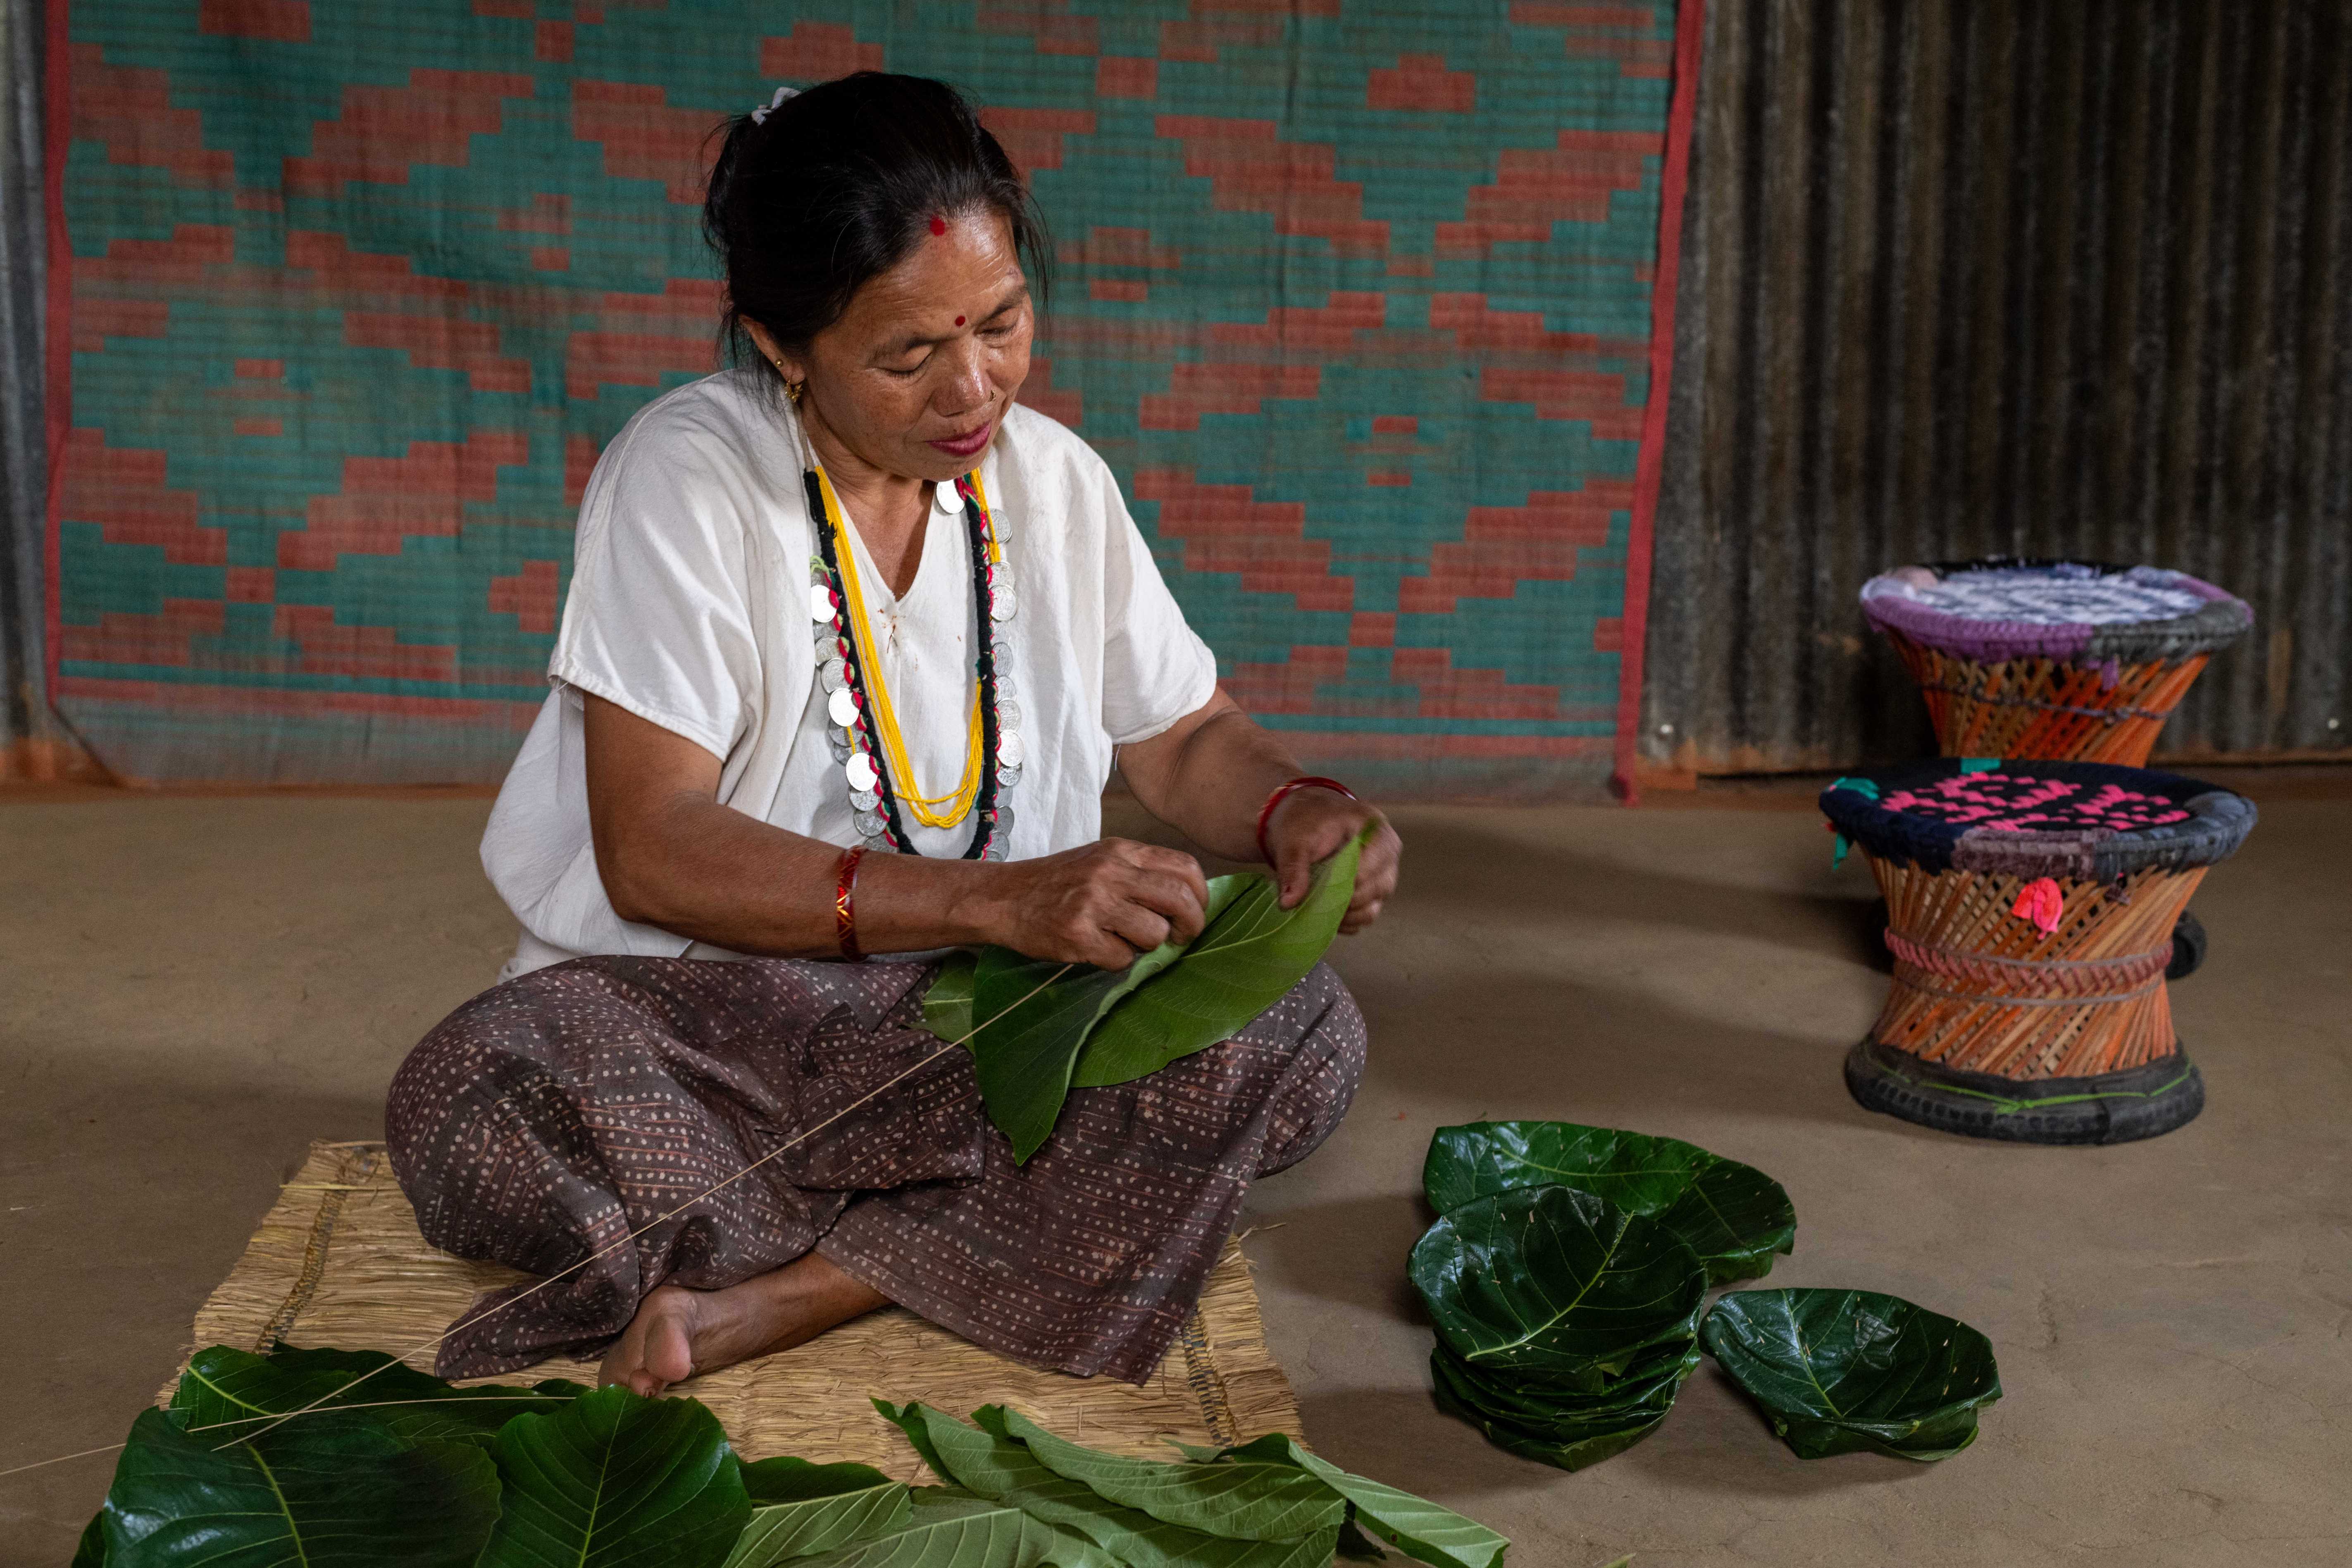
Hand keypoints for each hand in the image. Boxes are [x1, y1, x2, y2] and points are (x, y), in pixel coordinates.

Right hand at [983, 838, 1210, 968]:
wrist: (1004, 897)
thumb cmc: (1057, 883)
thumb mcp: (1100, 860)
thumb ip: (1139, 872)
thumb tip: (1186, 901)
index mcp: (1121, 851)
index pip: (1185, 867)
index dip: (1201, 895)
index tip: (1195, 911)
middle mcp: (1111, 872)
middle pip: (1179, 899)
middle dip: (1191, 926)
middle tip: (1182, 939)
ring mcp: (1094, 902)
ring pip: (1154, 933)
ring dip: (1147, 946)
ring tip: (1124, 940)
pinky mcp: (1078, 934)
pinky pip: (1122, 959)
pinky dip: (1116, 961)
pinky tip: (1098, 949)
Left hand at [1266, 788, 1400, 932]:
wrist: (1305, 819)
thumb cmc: (1305, 822)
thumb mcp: (1295, 839)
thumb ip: (1293, 868)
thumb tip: (1289, 902)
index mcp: (1375, 830)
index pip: (1374, 861)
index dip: (1350, 878)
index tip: (1324, 887)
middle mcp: (1386, 854)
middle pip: (1378, 888)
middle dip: (1346, 900)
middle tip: (1317, 903)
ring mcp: (1382, 876)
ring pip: (1373, 907)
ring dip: (1346, 915)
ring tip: (1319, 912)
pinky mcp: (1371, 893)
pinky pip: (1365, 916)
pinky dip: (1346, 921)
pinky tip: (1324, 917)